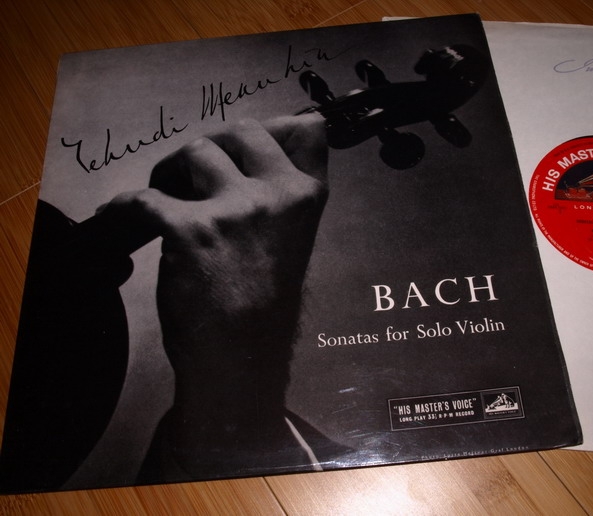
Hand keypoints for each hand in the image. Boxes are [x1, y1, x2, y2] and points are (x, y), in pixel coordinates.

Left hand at [102, 114, 327, 473]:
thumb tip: (248, 172)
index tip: (254, 144)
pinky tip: (119, 218)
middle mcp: (277, 195)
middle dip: (214, 148)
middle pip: (241, 131)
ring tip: (166, 198)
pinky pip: (143, 198)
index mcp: (307, 200)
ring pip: (195, 151)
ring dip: (174, 170)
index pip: (309, 130)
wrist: (241, 359)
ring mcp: (234, 209)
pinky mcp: (189, 229)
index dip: (280, 126)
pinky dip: (124, 207)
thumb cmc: (266, 309)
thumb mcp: (289, 248)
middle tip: (194, 174)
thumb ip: (278, 205)